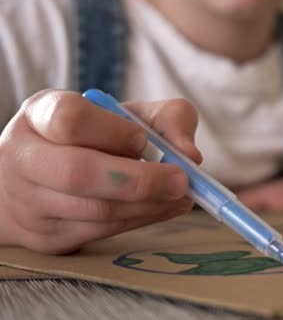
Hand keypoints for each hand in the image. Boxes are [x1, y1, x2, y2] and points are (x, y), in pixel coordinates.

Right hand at [0, 89, 202, 253]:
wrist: (44, 177)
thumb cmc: (98, 137)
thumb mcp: (130, 114)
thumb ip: (168, 119)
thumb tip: (190, 155)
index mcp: (40, 114)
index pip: (70, 119)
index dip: (114, 132)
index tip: (143, 140)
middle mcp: (24, 156)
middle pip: (78, 173)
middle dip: (140, 180)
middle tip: (182, 181)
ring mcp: (29, 201)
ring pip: (95, 210)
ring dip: (148, 205)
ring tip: (182, 195)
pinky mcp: (45, 236)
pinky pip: (100, 232)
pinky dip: (141, 220)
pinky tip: (164, 208)